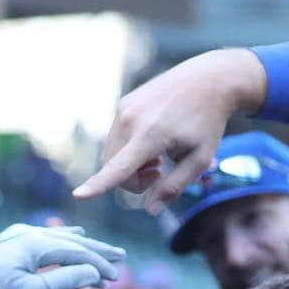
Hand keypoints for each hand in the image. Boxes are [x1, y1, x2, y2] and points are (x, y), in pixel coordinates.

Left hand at [0, 224, 124, 288]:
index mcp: (35, 245)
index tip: (113, 278)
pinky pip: (47, 236)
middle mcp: (29, 233)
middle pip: (72, 241)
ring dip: (83, 246)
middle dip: (97, 251)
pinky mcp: (13, 240)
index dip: (97, 265)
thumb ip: (64, 282)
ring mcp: (19, 234)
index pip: (76, 253)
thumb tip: (93, 273)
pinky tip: (74, 236)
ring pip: (60, 238)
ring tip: (103, 250)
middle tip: (121, 257)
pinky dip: (65, 240)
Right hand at [73, 49, 267, 213]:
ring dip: (131, 166)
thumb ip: (173, 187)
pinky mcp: (123, 104)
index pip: (119, 168)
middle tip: (159, 174)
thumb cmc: (208, 121)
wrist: (210, 78)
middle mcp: (131, 120)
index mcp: (151, 135)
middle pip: (114, 169)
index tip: (78, 195)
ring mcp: (124, 109)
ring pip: (111, 156)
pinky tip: (153, 139)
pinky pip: (116, 140)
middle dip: (132, 181)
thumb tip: (151, 211)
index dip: (97, 185)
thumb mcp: (199, 159)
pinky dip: (130, 149)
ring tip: (158, 155)